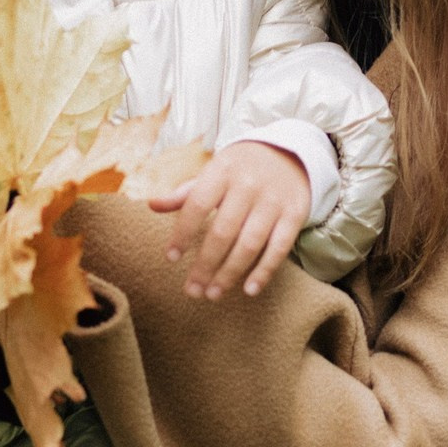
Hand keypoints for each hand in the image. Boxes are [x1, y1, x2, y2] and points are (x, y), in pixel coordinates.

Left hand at [148, 141, 309, 300]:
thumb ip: (185, 192)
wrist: (290, 153)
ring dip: (229, 273)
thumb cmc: (241, 169)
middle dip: (205, 265)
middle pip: (223, 231)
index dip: (183, 233)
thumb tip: (152, 205)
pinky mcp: (295, 214)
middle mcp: (248, 185)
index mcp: (222, 171)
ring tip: (213, 293)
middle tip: (192, 290)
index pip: (197, 205)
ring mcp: (273, 201)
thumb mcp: (214, 171)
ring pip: (249, 244)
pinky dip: (264, 271)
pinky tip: (249, 289)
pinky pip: (279, 248)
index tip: (171, 258)